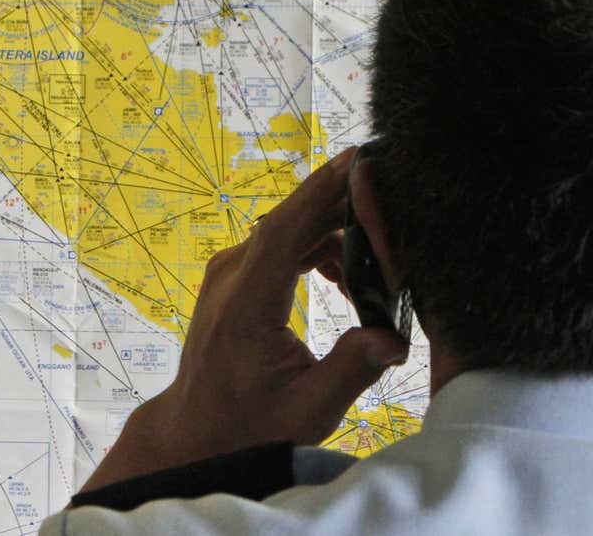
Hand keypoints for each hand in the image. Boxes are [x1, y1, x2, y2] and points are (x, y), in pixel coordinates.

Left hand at [79, 148, 408, 492]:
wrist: (197, 431)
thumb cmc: (250, 426)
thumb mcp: (309, 411)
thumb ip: (353, 370)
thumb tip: (395, 340)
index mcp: (247, 304)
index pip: (284, 230)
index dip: (320, 190)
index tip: (355, 160)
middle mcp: (232, 276)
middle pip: (292, 221)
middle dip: (343, 206)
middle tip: (392, 199)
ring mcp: (230, 272)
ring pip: (290, 231)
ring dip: (335, 235)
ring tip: (378, 264)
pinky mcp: (236, 277)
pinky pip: (281, 245)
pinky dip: (317, 249)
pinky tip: (346, 279)